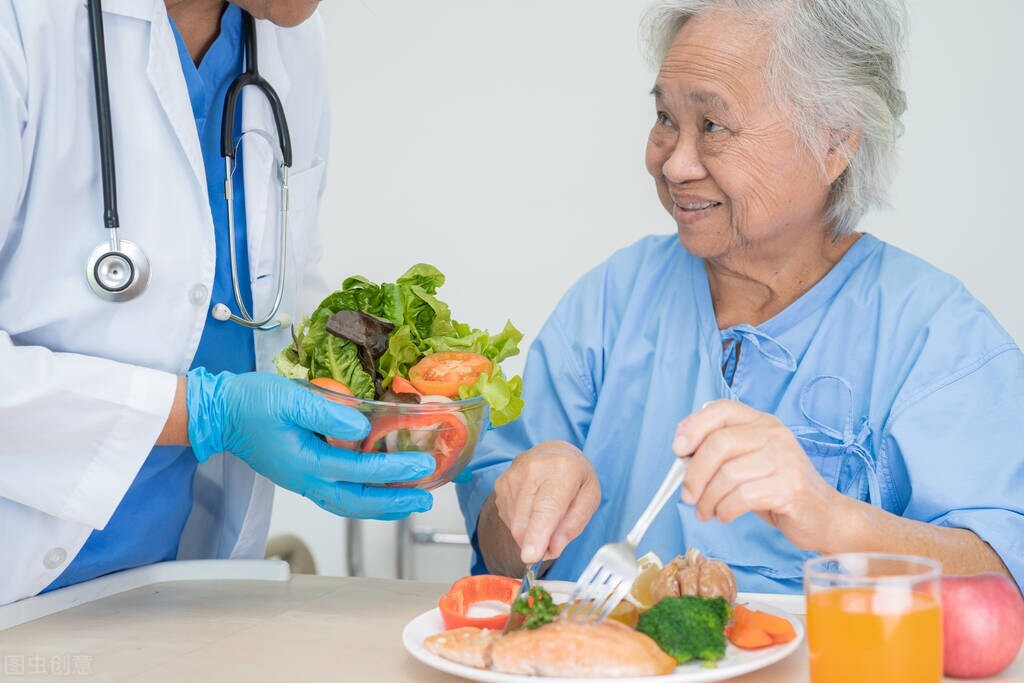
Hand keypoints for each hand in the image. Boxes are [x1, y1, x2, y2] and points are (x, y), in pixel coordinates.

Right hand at [186, 369, 433, 519]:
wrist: (219, 413)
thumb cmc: (251, 402)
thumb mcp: (291, 398)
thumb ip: (328, 413)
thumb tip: (363, 428)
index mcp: (307, 463)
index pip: (360, 471)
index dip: (394, 469)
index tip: (422, 464)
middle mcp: (307, 481)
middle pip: (359, 501)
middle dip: (396, 501)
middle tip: (426, 497)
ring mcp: (304, 482)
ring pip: (350, 504)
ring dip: (383, 505)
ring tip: (411, 501)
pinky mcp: (302, 476)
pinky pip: (339, 497)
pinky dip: (364, 499)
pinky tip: (379, 493)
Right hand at [493, 440, 600, 563]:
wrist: (553, 452)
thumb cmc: (575, 476)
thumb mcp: (590, 497)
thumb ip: (575, 523)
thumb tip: (554, 548)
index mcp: (561, 470)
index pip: (546, 508)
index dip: (538, 534)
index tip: (531, 556)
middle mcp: (532, 470)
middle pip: (525, 522)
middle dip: (536, 545)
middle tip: (552, 545)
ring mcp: (512, 477)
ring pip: (515, 525)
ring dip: (530, 536)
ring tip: (546, 519)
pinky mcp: (500, 485)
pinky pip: (509, 520)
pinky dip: (522, 525)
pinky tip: (533, 510)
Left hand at [672, 400, 846, 550]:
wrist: (824, 516)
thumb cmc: (777, 488)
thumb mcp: (748, 463)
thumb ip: (721, 453)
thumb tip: (680, 454)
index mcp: (762, 422)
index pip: (722, 409)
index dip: (694, 426)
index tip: (677, 450)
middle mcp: (774, 435)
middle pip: (719, 444)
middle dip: (694, 473)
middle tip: (686, 495)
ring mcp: (784, 459)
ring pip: (728, 474)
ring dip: (707, 499)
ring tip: (705, 512)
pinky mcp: (789, 487)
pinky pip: (742, 497)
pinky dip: (724, 510)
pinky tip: (724, 515)